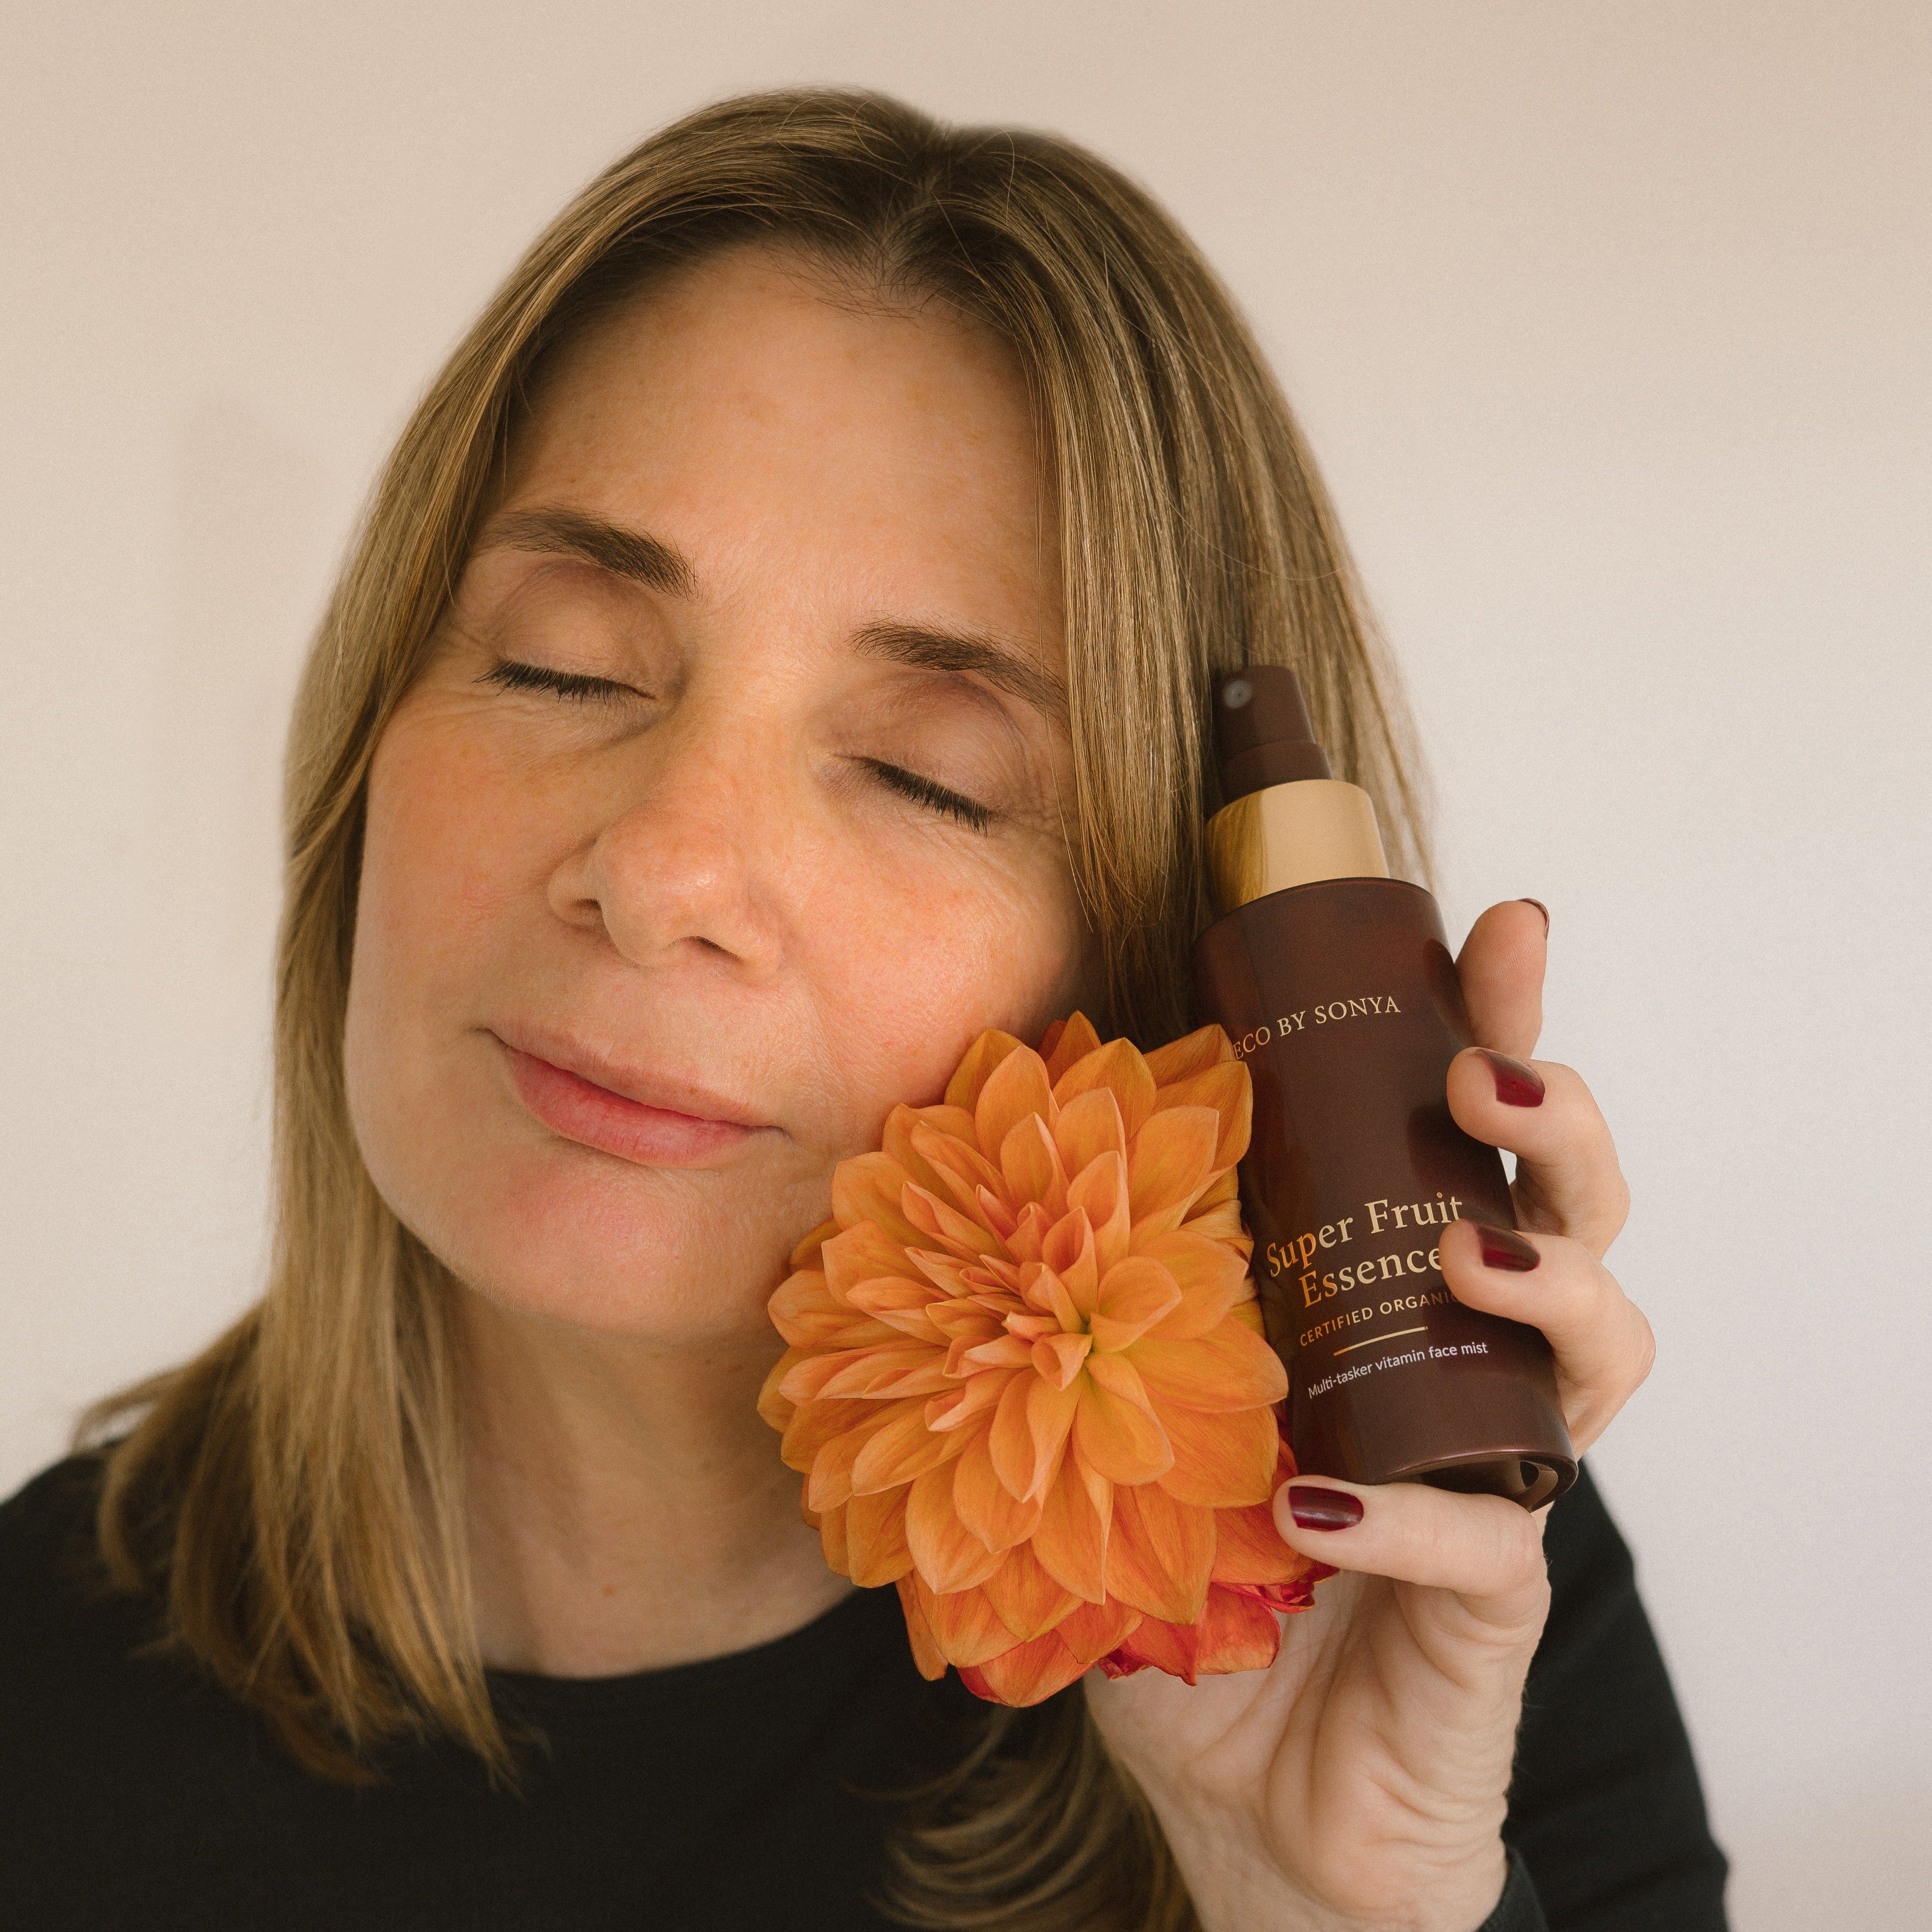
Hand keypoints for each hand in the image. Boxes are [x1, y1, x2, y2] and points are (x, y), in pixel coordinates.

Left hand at [1085, 899, 1653, 1931]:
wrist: (1242, 1793)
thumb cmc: (1188, 1572)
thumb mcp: (1122, 1402)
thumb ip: (1096, 1288)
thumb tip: (999, 1122)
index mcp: (1385, 1289)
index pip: (1459, 1137)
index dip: (1494, 1023)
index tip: (1491, 926)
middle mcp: (1468, 1363)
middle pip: (1574, 1207)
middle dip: (1557, 1116)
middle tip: (1484, 1074)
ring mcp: (1500, 1477)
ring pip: (1604, 1347)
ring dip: (1548, 1278)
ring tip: (1466, 1251)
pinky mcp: (1497, 1603)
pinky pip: (1493, 1543)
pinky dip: (1411, 1519)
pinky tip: (1318, 1503)